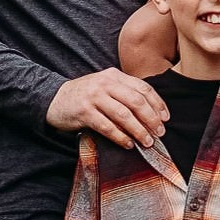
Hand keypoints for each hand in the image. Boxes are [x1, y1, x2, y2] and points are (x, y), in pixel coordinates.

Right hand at [48, 69, 168, 149]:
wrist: (54, 99)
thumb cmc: (85, 96)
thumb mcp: (105, 87)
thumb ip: (124, 93)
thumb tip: (152, 113)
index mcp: (114, 76)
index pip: (143, 88)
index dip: (157, 104)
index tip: (165, 118)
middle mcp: (105, 83)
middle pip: (136, 101)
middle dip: (151, 119)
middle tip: (159, 133)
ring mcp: (94, 97)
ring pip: (124, 115)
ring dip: (138, 130)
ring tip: (146, 142)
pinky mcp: (84, 112)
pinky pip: (107, 127)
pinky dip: (120, 136)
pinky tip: (128, 144)